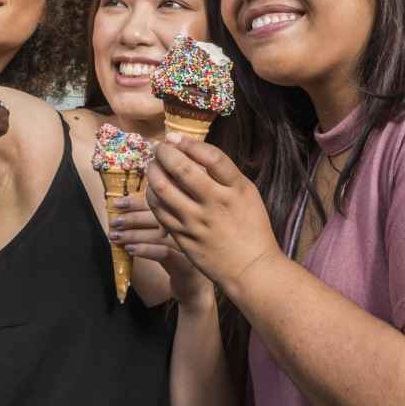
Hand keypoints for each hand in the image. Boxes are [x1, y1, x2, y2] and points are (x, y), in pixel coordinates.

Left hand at [109, 191, 211, 308]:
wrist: (194, 287)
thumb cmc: (176, 259)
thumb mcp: (164, 239)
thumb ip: (149, 225)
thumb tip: (120, 215)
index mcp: (181, 217)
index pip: (158, 203)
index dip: (136, 202)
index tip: (118, 203)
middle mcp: (188, 227)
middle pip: (158, 216)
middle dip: (132, 218)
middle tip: (114, 222)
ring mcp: (188, 245)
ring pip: (158, 234)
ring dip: (133, 234)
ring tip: (116, 237)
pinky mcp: (186, 262)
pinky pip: (164, 252)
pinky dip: (144, 250)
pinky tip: (130, 250)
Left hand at [146, 134, 281, 297]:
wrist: (251, 268)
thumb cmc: (251, 228)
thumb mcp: (247, 194)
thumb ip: (224, 174)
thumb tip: (194, 151)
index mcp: (236, 189)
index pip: (211, 157)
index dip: (189, 143)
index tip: (175, 137)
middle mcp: (216, 204)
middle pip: (182, 170)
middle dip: (164, 153)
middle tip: (159, 148)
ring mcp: (197, 222)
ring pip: (163, 189)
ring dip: (153, 172)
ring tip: (153, 166)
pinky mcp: (184, 237)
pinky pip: (159, 211)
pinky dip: (152, 195)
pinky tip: (154, 189)